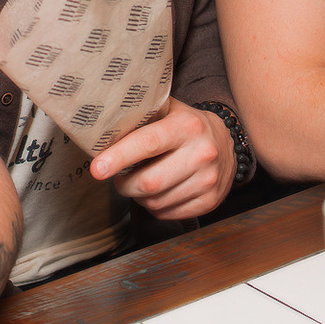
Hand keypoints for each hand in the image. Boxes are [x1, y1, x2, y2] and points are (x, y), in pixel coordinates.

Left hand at [90, 99, 234, 220]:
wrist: (227, 142)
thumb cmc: (185, 125)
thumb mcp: (167, 110)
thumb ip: (139, 115)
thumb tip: (99, 128)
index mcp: (186, 126)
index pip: (147, 142)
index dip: (119, 157)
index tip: (98, 168)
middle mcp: (202, 152)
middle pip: (149, 182)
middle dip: (124, 185)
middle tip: (118, 178)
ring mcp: (209, 179)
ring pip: (156, 202)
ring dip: (139, 197)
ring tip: (140, 182)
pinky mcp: (211, 201)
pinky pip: (168, 214)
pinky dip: (154, 207)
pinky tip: (158, 192)